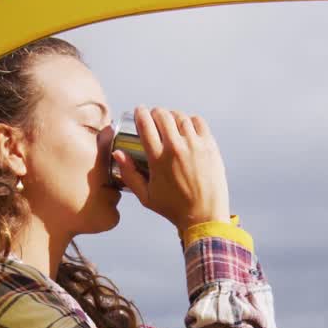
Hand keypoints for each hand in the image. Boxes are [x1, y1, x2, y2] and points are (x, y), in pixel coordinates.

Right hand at [113, 106, 230, 232]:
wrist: (204, 216)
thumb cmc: (173, 209)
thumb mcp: (146, 196)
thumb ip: (130, 174)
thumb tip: (117, 153)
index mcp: (158, 159)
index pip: (145, 125)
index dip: (140, 114)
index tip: (139, 111)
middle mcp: (176, 148)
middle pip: (162, 116)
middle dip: (155, 112)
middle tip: (154, 116)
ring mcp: (195, 145)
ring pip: (180, 117)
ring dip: (172, 115)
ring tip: (170, 121)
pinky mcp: (210, 146)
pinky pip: (199, 122)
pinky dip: (191, 120)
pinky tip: (187, 126)